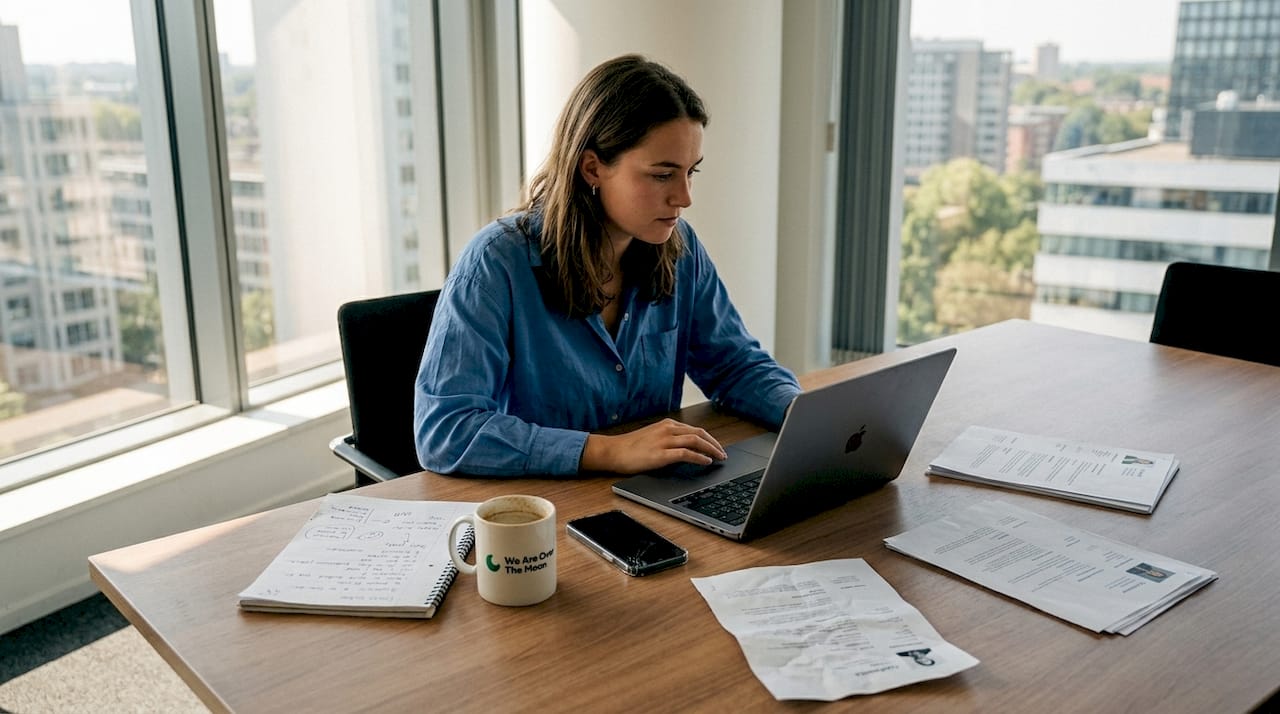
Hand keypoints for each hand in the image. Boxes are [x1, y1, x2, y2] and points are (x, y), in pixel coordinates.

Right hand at [581, 418, 727, 473]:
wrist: (612, 451)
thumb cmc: (630, 447)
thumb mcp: (652, 437)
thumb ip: (669, 440)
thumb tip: (686, 450)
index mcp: (667, 425)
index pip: (695, 429)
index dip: (710, 439)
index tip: (717, 447)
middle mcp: (668, 429)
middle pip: (699, 433)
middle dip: (714, 444)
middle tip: (723, 454)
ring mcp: (664, 440)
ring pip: (696, 441)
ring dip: (711, 450)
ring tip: (719, 458)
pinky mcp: (661, 454)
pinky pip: (686, 453)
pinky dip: (699, 457)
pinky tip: (706, 462)